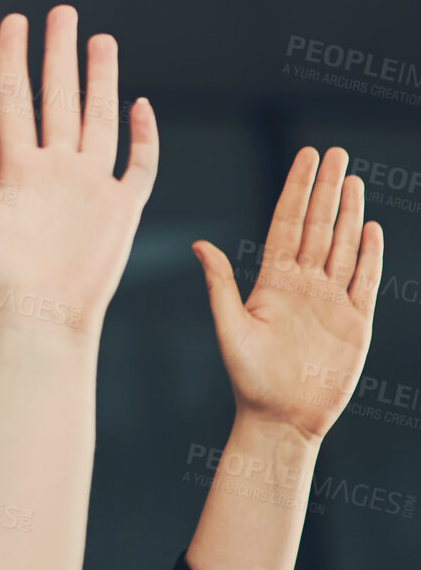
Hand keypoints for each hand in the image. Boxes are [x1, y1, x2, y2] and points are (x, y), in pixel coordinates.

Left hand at [0, 7, 157, 340]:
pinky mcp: (120, 210)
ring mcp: (90, 187)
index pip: (17, 101)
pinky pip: (137, 165)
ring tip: (100, 40)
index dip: (15, 61)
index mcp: (18, 169)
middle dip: (62, 55)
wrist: (37, 323)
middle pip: (61, 98)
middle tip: (63, 13)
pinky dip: (143, 136)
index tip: (16, 22)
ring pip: (99, 120)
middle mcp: (56, 170)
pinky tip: (140, 104)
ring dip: (101, 80)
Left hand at [193, 147, 382, 442]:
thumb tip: (199, 243)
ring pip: (343, 246)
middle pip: (318, 225)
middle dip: (325, 188)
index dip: (296, 189)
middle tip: (335, 150)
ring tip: (352, 178)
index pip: (287, 222)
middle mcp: (303, 283)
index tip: (304, 157)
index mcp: (272, 280)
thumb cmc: (248, 378)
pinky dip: (370, 254)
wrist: (281, 418)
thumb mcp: (229, 326)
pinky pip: (365, 281)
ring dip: (348, 212)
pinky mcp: (355, 323)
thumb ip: (220, 283)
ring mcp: (331, 301)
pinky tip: (371, 226)